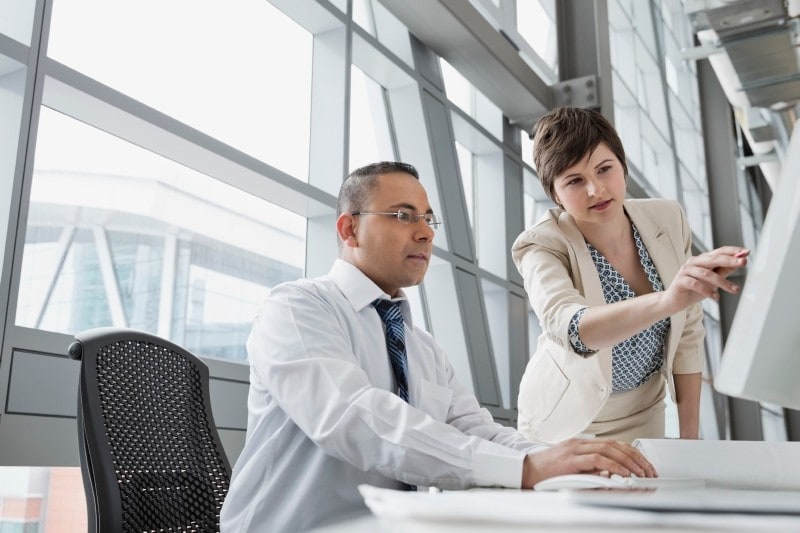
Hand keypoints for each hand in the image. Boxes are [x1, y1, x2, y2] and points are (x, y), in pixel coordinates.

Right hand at [522, 438, 656, 488]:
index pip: (614, 444)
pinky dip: (614, 466)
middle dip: (636, 458)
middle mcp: (580, 443)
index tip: (645, 466)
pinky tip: (623, 473)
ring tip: (641, 474)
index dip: (632, 454)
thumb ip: (591, 469)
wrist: (525, 471)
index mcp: (582, 444)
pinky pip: (597, 460)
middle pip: (616, 445)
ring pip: (610, 450)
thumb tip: (612, 477)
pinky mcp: (571, 459)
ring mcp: (575, 449)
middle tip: (649, 471)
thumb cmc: (546, 473)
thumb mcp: (573, 469)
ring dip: (629, 462)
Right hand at [663, 246, 748, 310]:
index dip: (733, 251)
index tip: (746, 252)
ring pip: (706, 273)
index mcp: (702, 259)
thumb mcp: (713, 280)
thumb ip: (724, 270)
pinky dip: (707, 291)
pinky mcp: (680, 281)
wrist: (674, 301)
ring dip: (722, 282)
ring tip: (734, 290)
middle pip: (713, 259)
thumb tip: (741, 261)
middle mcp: (693, 262)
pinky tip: (715, 297)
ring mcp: (685, 271)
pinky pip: (695, 284)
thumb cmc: (694, 290)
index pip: (719, 251)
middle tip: (743, 262)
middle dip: (730, 260)